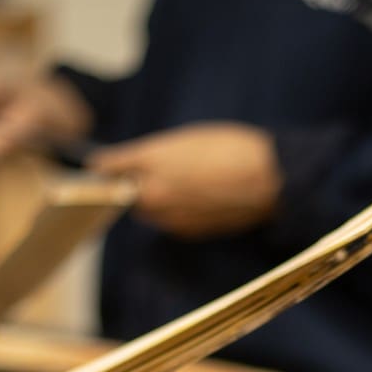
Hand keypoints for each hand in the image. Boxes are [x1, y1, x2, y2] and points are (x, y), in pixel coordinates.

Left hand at [86, 123, 282, 238]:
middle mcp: (153, 193)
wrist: (270, 180)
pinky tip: (194, 196)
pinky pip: (168, 221)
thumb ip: (148, 155)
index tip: (101, 164)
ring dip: (151, 199)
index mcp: (150, 161)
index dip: (105, 165)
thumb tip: (121, 165)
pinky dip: (172, 210)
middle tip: (143, 171)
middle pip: (124, 193)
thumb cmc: (230, 149)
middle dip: (130, 184)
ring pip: (146, 210)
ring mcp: (169, 216)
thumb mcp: (184, 140)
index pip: (107, 167)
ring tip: (177, 182)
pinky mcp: (186, 231)